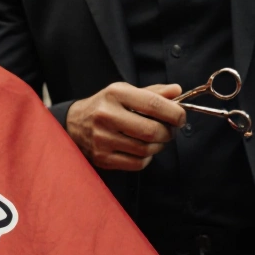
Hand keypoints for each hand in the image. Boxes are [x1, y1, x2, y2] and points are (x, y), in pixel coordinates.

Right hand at [65, 82, 186, 170]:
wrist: (74, 124)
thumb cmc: (105, 106)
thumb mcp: (125, 92)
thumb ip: (153, 92)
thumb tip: (177, 91)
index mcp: (115, 94)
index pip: (153, 104)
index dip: (174, 113)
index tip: (181, 117)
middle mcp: (107, 115)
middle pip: (152, 131)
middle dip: (168, 132)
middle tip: (169, 130)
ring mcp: (103, 138)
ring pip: (146, 149)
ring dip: (158, 146)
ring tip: (155, 139)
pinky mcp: (102, 157)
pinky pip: (137, 163)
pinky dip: (146, 158)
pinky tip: (141, 150)